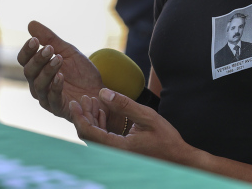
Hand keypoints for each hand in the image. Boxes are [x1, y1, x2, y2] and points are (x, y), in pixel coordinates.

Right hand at [17, 21, 107, 121]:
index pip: (24, 60)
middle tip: (49, 49)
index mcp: (38, 70)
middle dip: (38, 59)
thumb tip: (31, 23)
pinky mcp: (58, 109)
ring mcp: (46, 98)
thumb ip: (51, 39)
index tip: (35, 40)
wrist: (101, 91)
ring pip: (38, 85)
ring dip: (47, 71)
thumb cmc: (82, 73)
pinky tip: (60, 76)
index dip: (27, 50)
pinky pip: (52, 99)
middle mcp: (38, 85)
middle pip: (29, 72)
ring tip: (58, 59)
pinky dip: (55, 87)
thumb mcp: (68, 52)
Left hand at [71, 88, 196, 164]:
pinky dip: (99, 125)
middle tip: (83, 98)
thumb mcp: (147, 116)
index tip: (74, 102)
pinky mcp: (119, 152)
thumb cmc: (165, 138)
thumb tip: (103, 92)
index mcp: (117, 147)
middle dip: (83, 116)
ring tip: (92, 101)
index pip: (89, 133)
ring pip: (94, 138)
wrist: (177, 158)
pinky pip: (102, 140)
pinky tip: (103, 112)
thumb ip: (124, 105)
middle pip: (88, 136)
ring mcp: (116, 155)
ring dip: (91, 119)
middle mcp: (113, 154)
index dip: (79, 117)